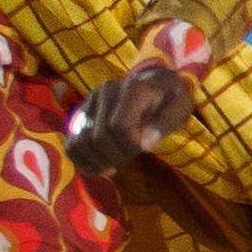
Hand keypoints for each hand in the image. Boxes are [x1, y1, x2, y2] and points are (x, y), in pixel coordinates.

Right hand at [70, 62, 197, 169]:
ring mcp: (89, 102)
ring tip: (114, 166)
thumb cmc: (170, 99)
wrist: (154, 84)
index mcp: (132, 89)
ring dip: (97, 162)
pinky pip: (71, 144)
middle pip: (99, 137)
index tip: (143, 150)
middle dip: (116, 156)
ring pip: (80, 142)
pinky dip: (82, 161)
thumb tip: (144, 145)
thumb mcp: (179, 108)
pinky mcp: (80, 114)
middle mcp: (105, 92)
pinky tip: (99, 167)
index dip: (130, 146)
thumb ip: (164, 124)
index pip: (120, 126)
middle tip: (130, 158)